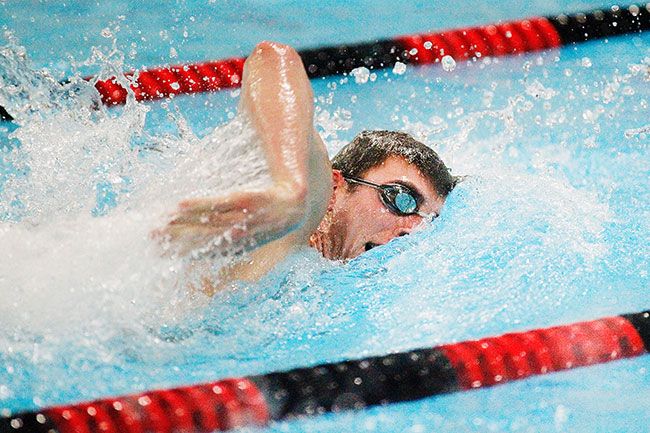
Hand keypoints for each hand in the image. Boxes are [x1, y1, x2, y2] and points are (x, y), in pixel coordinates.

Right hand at [153, 186, 305, 257]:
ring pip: (208, 223)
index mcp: (236, 247)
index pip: (202, 251)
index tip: (155, 251)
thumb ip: (217, 234)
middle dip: (176, 239)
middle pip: (203, 238)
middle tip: (150, 236)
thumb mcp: (243, 231)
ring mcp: (247, 220)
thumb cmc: (265, 216)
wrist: (295, 202)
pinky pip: (222, 203)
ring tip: (160, 223)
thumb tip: (185, 236)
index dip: (180, 252)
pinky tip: (179, 204)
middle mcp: (241, 237)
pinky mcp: (252, 201)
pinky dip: (200, 205)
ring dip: (182, 223)